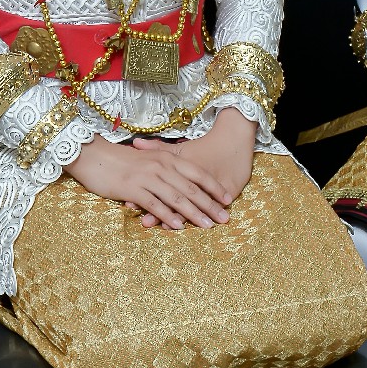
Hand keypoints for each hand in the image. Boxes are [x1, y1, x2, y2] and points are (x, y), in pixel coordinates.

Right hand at [63, 131, 233, 229]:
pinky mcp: (133, 188)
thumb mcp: (148, 159)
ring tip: (208, 226)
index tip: (227, 199)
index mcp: (167, 157)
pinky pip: (155, 204)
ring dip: (194, 213)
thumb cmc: (122, 159)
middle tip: (225, 218)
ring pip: (177, 197)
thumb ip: (166, 168)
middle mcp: (161, 166)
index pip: (197, 173)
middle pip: (191, 188)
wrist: (94, 156)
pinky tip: (179, 226)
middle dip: (210, 204)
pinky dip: (169, 216)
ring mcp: (148, 177)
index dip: (214, 187)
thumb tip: (182, 183)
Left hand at [132, 105, 255, 227]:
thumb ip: (158, 148)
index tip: (132, 204)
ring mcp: (214, 183)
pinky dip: (206, 213)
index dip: (149, 193)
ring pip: (195, 203)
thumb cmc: (205, 147)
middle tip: (145, 222)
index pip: (164, 182)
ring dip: (182, 216)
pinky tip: (200, 224)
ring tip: (169, 227)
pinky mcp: (229, 189)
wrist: (234, 140)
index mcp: (183, 165)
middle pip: (177, 195)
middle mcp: (196, 175)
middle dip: (160, 210)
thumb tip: (136, 142)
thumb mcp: (181, 148)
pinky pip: (216, 204)